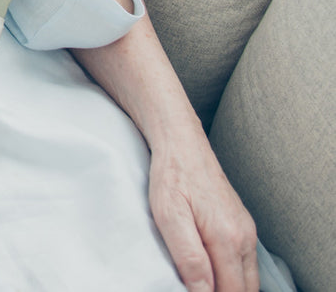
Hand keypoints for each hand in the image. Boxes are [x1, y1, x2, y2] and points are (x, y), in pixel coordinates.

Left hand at [148, 140, 257, 291]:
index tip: (192, 291)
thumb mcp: (169, 215)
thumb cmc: (172, 175)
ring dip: (230, 287)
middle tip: (195, 288)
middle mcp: (244, 237)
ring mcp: (247, 230)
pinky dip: (233, 274)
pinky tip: (213, 270)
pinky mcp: (242, 224)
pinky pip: (245, 262)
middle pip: (245, 289)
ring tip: (202, 282)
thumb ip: (189, 257)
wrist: (181, 142)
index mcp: (228, 238)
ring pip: (248, 278)